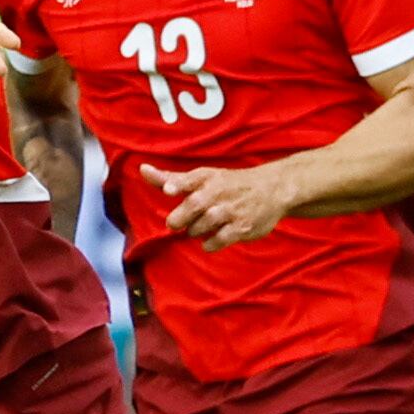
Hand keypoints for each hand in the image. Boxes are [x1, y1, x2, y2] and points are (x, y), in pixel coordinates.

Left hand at [138, 161, 295, 248]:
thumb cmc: (227, 184)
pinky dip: (209, 244)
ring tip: (200, 226)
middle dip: (179, 219)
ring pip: (201, 226)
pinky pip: (218, 241)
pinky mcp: (242, 228)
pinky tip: (211, 239)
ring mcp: (231, 210)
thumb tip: (142, 169)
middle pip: (192, 207)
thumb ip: (170, 178)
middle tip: (176, 223)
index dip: (176, 184)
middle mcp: (219, 192)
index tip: (168, 190)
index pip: (189, 179)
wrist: (271, 189)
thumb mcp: (202, 177)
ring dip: (195, 231)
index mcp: (207, 177)